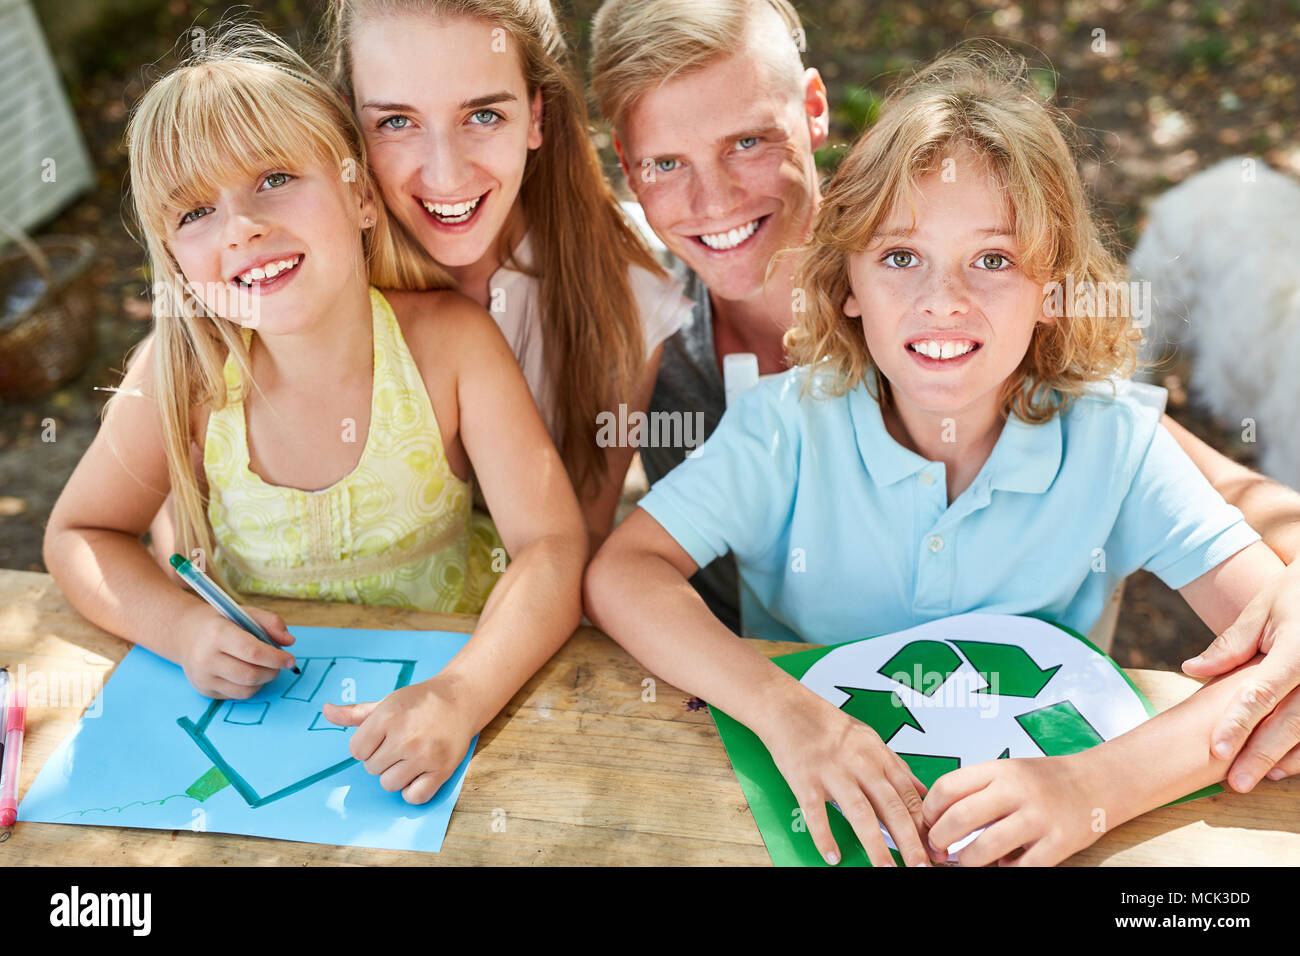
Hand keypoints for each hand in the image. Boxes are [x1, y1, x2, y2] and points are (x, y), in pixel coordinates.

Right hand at [178, 602, 296, 698]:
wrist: (186, 634)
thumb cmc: (222, 623)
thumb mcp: (245, 613)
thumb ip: (271, 623)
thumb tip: (290, 641)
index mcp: (218, 634)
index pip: (252, 652)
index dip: (275, 658)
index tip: (290, 660)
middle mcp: (206, 659)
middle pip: (251, 675)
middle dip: (273, 671)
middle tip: (280, 664)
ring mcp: (203, 678)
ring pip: (246, 690)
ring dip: (263, 681)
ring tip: (264, 667)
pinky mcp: (205, 691)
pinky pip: (237, 696)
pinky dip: (250, 687)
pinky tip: (248, 673)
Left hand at [322, 678, 475, 804]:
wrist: (460, 699)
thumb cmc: (419, 702)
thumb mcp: (386, 702)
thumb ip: (354, 713)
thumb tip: (325, 711)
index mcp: (388, 716)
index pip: (356, 750)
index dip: (367, 745)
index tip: (383, 737)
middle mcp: (405, 737)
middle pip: (371, 768)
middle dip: (382, 759)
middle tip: (400, 744)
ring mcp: (424, 755)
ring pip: (389, 784)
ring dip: (396, 775)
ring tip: (409, 758)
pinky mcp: (442, 770)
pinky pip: (414, 797)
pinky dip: (412, 791)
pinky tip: (418, 774)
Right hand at [761, 692, 937, 866]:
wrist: (790, 708)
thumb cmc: (830, 726)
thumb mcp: (871, 740)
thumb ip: (896, 767)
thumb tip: (922, 793)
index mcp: (879, 757)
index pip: (910, 796)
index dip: (924, 826)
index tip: (935, 849)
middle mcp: (860, 765)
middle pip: (891, 808)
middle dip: (909, 842)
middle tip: (920, 867)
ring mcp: (833, 773)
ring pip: (859, 813)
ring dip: (875, 845)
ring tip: (885, 870)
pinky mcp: (805, 779)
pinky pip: (816, 812)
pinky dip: (824, 835)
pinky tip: (833, 856)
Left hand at [923, 755, 1101, 866]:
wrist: (1098, 782)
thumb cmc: (1047, 780)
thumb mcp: (1008, 772)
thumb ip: (977, 790)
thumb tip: (938, 819)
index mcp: (999, 770)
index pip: (947, 788)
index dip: (929, 811)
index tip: (926, 824)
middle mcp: (1017, 790)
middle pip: (960, 818)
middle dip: (939, 839)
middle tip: (937, 849)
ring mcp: (1038, 817)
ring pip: (985, 848)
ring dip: (967, 860)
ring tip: (966, 860)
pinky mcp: (1059, 842)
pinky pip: (1021, 867)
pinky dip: (1006, 870)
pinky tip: (1005, 864)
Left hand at [1182, 558, 1299, 790]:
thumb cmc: (1297, 592)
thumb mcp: (1263, 609)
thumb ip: (1232, 644)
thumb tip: (1192, 669)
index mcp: (1298, 648)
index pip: (1262, 692)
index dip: (1238, 723)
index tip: (1216, 750)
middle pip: (1291, 721)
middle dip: (1261, 754)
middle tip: (1235, 782)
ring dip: (1286, 757)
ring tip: (1257, 778)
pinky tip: (1285, 766)